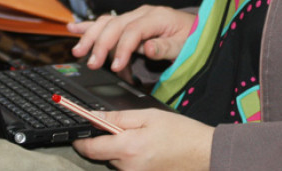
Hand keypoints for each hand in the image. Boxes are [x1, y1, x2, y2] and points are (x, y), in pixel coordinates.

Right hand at [68, 5, 195, 72]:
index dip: (122, 49)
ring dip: (91, 36)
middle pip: (115, 25)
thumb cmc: (191, 38)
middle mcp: (142, 13)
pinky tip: (73, 28)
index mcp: (156, 17)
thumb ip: (165, 48)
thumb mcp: (184, 45)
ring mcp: (134, 16)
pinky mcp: (129, 21)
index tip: (115, 66)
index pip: (133, 31)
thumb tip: (147, 48)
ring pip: (107, 22)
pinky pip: (107, 21)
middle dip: (101, 44)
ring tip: (79, 51)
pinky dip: (89, 26)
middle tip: (92, 64)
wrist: (196, 29)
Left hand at [72, 109, 212, 169]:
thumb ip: (119, 117)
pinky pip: (129, 168)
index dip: (81, 140)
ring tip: (145, 139)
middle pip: (104, 155)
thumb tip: (95, 116)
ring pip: (117, 162)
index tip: (78, 133)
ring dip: (122, 150)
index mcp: (128, 148)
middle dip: (109, 141)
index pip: (91, 148)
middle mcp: (128, 167)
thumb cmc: (180, 133)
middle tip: (128, 128)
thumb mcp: (149, 116)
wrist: (203, 153)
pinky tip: (149, 150)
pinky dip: (132, 159)